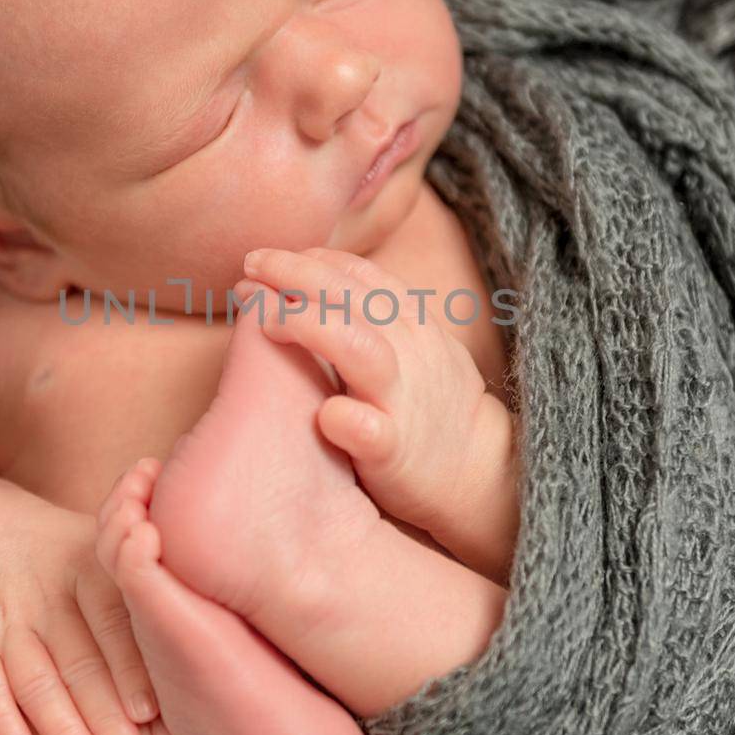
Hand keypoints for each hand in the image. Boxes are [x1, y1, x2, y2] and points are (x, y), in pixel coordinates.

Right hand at [0, 470, 159, 734]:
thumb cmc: (70, 549)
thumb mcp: (110, 545)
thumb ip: (154, 570)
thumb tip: (230, 598)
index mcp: (91, 568)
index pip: (113, 619)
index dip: (131, 666)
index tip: (151, 712)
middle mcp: (49, 590)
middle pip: (76, 658)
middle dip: (102, 713)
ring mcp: (9, 612)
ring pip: (32, 675)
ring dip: (60, 725)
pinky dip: (0, 715)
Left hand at [235, 247, 494, 534]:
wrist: (486, 475)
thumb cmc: (429, 407)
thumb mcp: (415, 347)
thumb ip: (372, 317)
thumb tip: (309, 282)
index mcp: (412, 324)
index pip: (361, 275)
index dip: (310, 261)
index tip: (268, 260)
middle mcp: (409, 353)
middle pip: (352, 298)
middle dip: (295, 275)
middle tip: (249, 266)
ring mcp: (403, 401)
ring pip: (362, 350)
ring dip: (311, 327)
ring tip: (265, 322)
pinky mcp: (397, 451)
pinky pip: (374, 432)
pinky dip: (348, 419)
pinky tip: (323, 414)